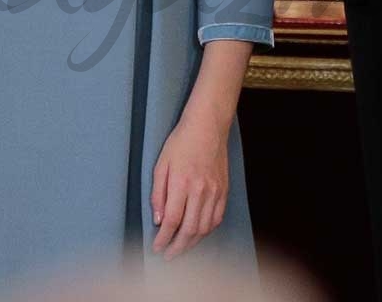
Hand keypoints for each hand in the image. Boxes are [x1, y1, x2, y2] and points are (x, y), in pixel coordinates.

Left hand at [151, 107, 229, 258]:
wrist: (208, 126)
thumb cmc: (181, 142)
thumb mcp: (161, 164)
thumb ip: (158, 194)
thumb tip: (158, 220)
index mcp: (182, 183)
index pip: (172, 221)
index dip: (163, 239)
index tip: (156, 247)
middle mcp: (200, 190)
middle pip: (189, 229)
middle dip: (177, 247)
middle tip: (168, 255)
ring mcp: (215, 191)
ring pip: (204, 227)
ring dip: (192, 243)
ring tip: (181, 248)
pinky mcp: (224, 190)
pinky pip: (217, 218)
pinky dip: (207, 230)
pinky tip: (198, 233)